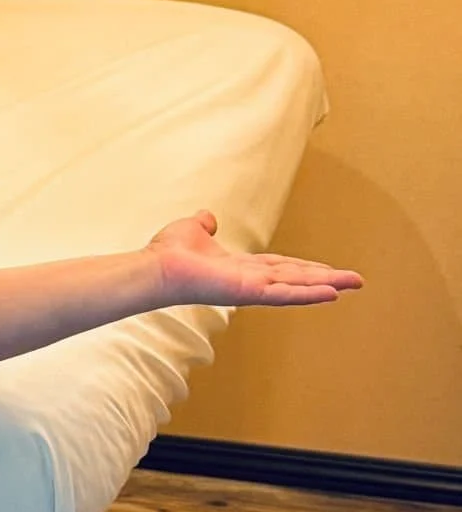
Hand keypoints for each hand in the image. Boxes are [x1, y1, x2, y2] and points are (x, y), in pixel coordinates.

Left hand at [147, 211, 363, 308]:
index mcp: (242, 267)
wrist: (156, 265)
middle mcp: (251, 280)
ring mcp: (251, 288)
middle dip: (326, 278)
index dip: (306, 268)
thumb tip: (208, 217)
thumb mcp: (192, 229)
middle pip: (296, 277)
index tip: (328, 270)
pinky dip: (308, 294)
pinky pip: (284, 294)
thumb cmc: (169, 252)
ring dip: (326, 285)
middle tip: (355, 280)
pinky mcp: (248, 293)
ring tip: (353, 284)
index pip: (281, 267)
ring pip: (297, 285)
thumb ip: (204, 225)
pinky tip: (331, 293)